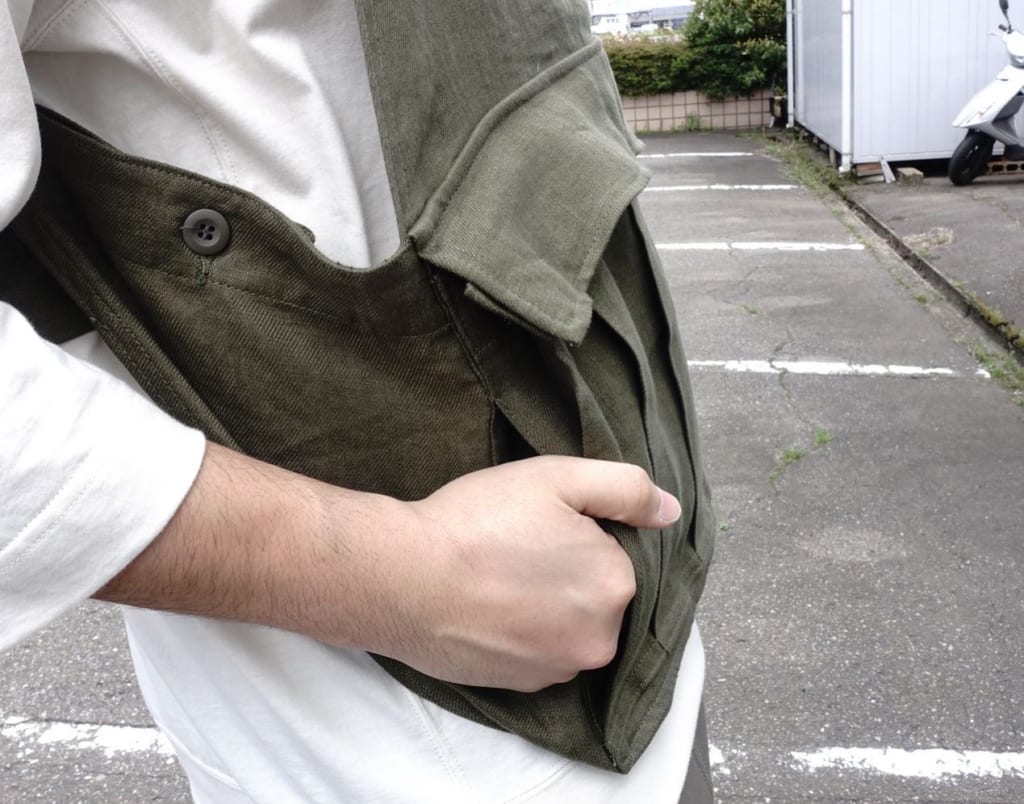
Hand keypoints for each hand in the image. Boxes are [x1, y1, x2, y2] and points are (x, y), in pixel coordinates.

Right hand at [373, 456, 680, 690]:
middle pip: (595, 593)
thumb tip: (670, 510)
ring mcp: (559, 669)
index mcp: (615, 584)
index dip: (577, 533)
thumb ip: (626, 489)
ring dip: (546, 606)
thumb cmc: (477, 521)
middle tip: (515, 548)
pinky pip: (539, 652)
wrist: (401, 578)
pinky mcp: (522, 688)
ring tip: (497, 578)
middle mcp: (599, 638)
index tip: (536, 525)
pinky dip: (523, 632)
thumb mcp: (556, 478)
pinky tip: (489, 607)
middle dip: (566, 571)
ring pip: (569, 625)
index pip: (613, 553)